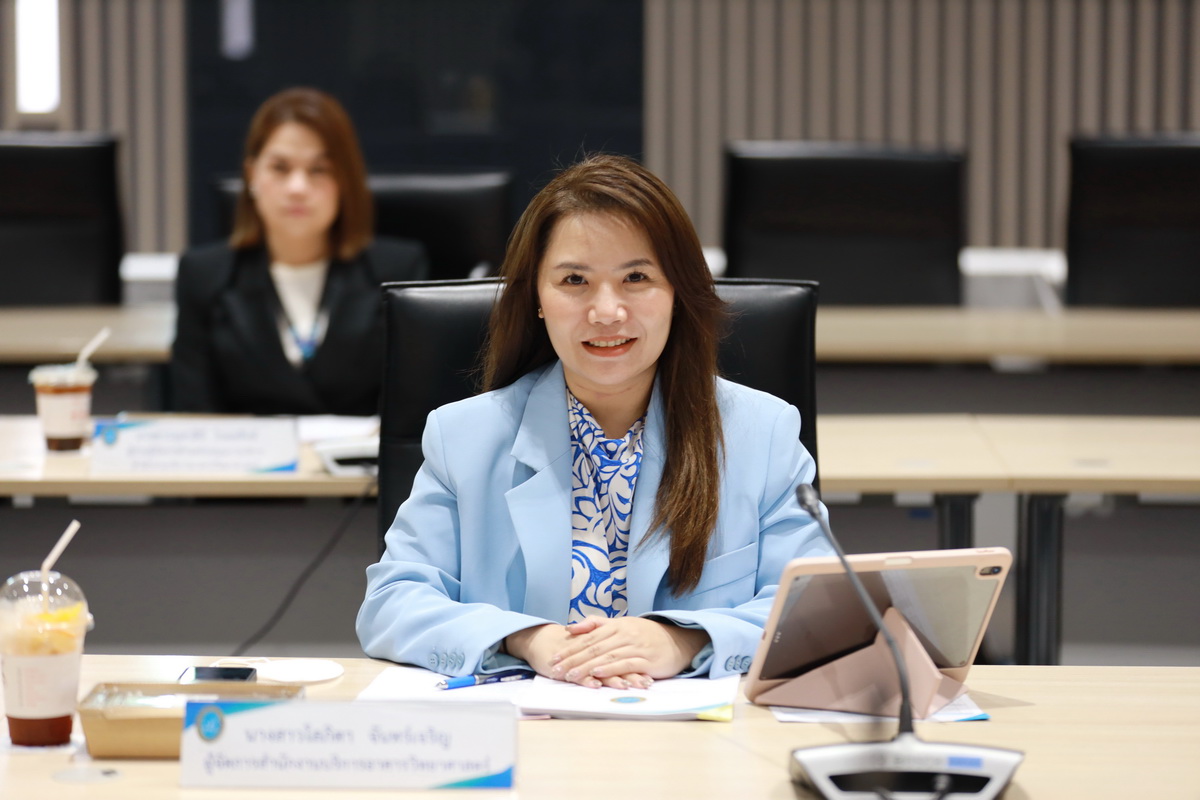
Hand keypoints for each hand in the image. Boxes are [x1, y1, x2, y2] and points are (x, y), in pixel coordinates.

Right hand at [503, 624, 650, 688]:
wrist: (541, 640)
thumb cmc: (567, 644)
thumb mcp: (588, 643)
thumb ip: (606, 649)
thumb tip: (629, 657)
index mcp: (600, 645)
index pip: (622, 654)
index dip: (636, 663)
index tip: (651, 672)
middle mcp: (592, 652)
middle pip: (614, 662)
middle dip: (630, 673)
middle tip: (646, 682)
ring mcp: (578, 660)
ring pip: (598, 669)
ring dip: (613, 679)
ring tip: (627, 686)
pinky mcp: (565, 668)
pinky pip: (576, 674)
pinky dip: (587, 680)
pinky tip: (596, 686)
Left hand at [548, 617, 709, 686]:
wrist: (678, 641)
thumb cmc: (646, 635)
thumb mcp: (621, 625)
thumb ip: (596, 624)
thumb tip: (571, 627)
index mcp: (616, 625)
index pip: (588, 637)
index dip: (570, 648)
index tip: (554, 657)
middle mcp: (624, 634)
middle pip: (594, 647)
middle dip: (573, 659)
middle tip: (556, 669)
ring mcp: (635, 646)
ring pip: (606, 655)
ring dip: (587, 666)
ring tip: (571, 675)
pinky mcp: (646, 659)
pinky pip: (625, 663)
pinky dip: (610, 668)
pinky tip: (598, 674)